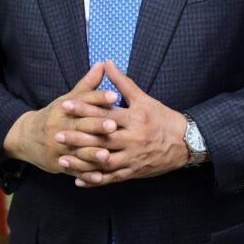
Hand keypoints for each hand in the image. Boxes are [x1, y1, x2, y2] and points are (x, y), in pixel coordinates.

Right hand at [2, 62, 119, 173]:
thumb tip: (103, 64)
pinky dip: (86, 175)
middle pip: (80, 126)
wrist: (26, 138)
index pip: (82, 101)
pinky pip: (74, 169)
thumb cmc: (55, 116)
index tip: (114, 96)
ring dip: (91, 154)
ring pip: (77, 150)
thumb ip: (88, 85)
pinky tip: (99, 177)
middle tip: (113, 126)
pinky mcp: (59, 164)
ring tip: (107, 155)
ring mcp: (58, 147)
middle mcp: (59, 127)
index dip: (98, 98)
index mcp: (63, 109)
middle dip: (96, 126)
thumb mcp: (68, 99)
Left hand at [56, 60, 188, 186]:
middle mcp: (132, 139)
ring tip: (62, 161)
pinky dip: (96, 180)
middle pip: (101, 139)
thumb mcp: (144, 98)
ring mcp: (133, 157)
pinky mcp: (134, 171)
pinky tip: (79, 181)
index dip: (84, 109)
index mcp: (134, 119)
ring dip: (82, 163)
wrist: (186, 142)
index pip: (105, 114)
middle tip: (57, 135)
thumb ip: (122, 82)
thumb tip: (106, 62)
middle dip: (78, 138)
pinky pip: (113, 178)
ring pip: (104, 162)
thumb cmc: (162, 118)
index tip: (65, 105)